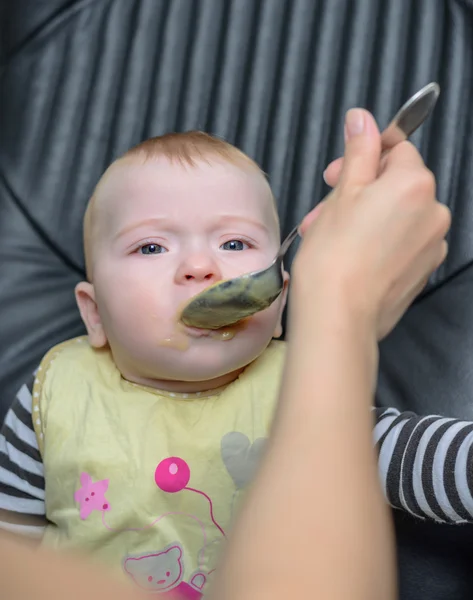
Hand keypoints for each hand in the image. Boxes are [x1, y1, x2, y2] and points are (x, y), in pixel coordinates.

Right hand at [293, 108, 450, 339]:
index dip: (363, 157)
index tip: (337, 173)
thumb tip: (362, 118)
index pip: (398, 150)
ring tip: (329, 236)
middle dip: (359, 192)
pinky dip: (378, 243)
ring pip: (396, 216)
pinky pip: (401, 244)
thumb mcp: (342, 192)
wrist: (338, 316)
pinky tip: (349, 256)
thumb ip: (359, 151)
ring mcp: (431, 245)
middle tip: (324, 209)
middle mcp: (433, 212)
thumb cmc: (334, 256)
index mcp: (415, 184)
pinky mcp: (422, 271)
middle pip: (397, 185)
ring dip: (364, 218)